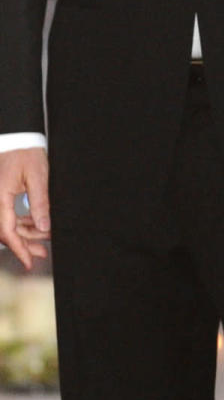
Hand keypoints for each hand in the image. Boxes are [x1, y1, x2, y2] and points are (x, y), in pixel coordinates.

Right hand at [0, 147, 49, 269]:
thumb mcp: (38, 177)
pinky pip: (7, 215)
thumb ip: (40, 203)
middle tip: (41, 252)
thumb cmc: (25, 152)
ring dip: (24, 234)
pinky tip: (35, 226)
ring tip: (42, 241)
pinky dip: (21, 223)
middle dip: (23, 244)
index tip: (28, 261)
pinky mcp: (0, 196)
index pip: (7, 230)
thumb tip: (43, 226)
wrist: (17, 137)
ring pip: (6, 225)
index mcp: (0, 196)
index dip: (18, 248)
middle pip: (5, 231)